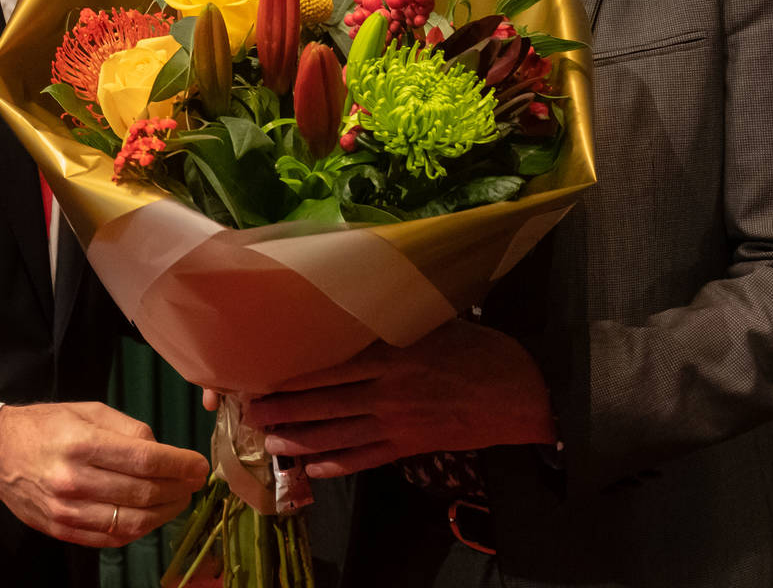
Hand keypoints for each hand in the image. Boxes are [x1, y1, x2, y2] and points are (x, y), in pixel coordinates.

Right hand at [0, 402, 207, 546]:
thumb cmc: (45, 425)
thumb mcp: (87, 410)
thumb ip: (128, 428)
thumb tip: (162, 449)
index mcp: (81, 443)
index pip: (145, 460)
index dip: (179, 465)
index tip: (199, 465)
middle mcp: (73, 480)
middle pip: (143, 493)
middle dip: (178, 489)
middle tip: (192, 482)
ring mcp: (67, 511)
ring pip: (132, 522)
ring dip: (164, 513)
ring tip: (176, 499)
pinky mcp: (62, 530)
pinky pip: (111, 538)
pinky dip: (138, 530)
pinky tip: (150, 515)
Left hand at [243, 320, 554, 479]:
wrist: (522, 395)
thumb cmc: (480, 349)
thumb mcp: (435, 323)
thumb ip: (395, 319)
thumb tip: (360, 302)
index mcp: (393, 356)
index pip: (330, 366)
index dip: (294, 374)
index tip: (263, 373)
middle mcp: (388, 392)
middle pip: (325, 403)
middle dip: (284, 410)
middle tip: (250, 413)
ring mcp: (398, 424)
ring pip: (338, 435)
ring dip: (301, 440)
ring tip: (271, 442)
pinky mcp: (410, 446)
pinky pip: (366, 459)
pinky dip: (338, 465)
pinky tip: (314, 470)